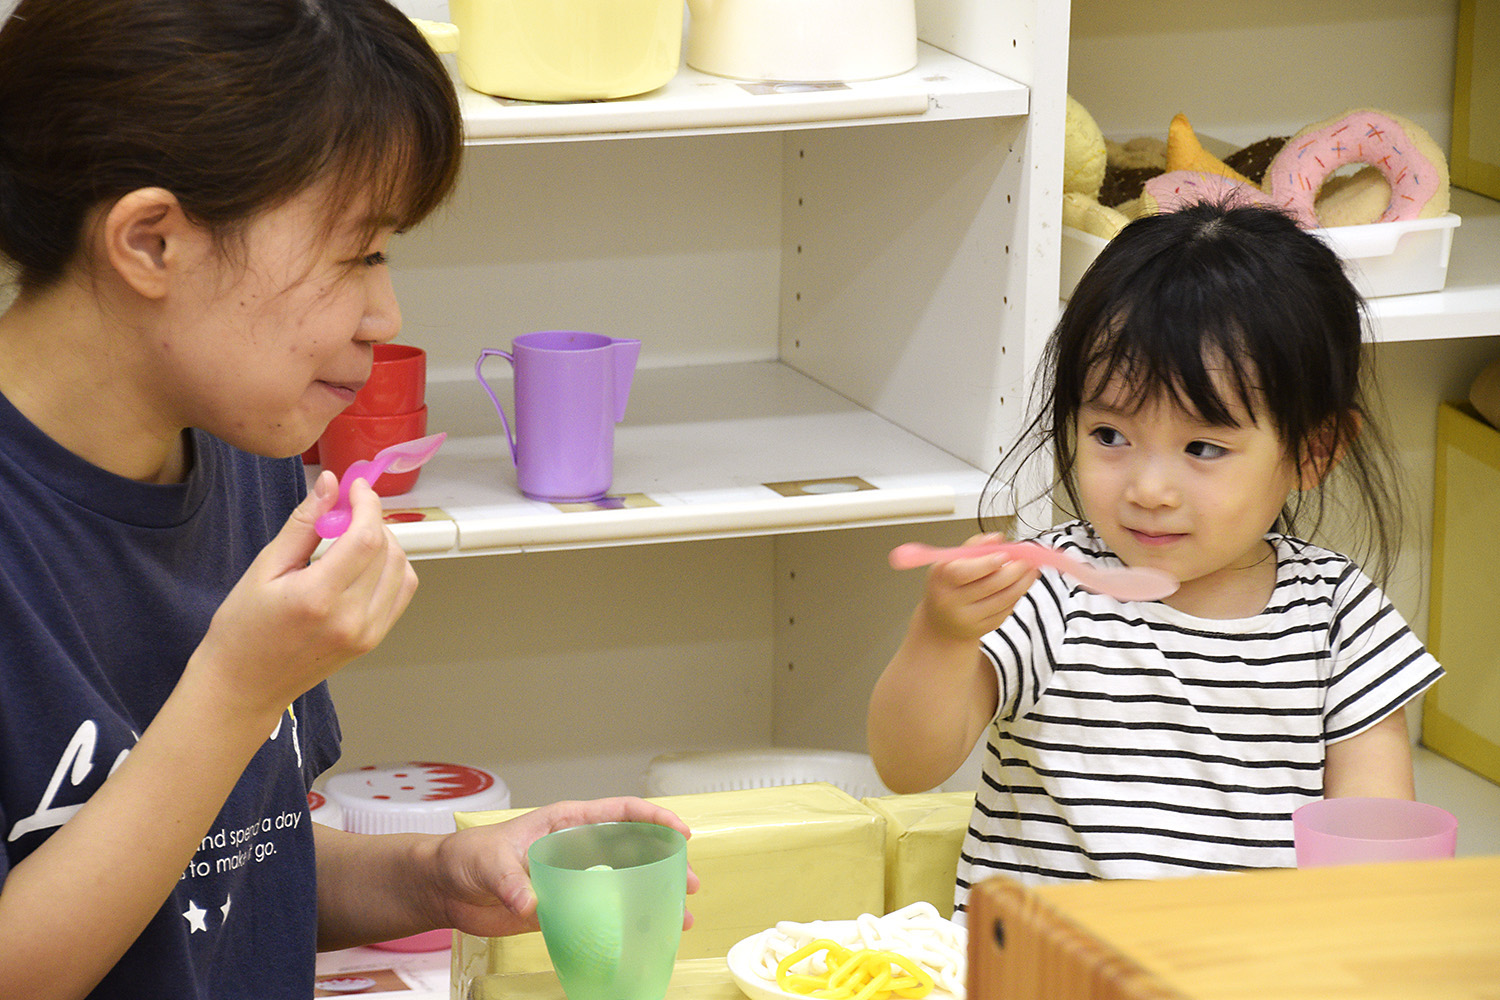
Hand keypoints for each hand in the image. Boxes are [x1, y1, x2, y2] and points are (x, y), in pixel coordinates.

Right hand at [186, 469, 417, 721]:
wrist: (245, 685)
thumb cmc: (243, 629)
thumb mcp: (264, 567)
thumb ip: (303, 523)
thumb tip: (331, 483)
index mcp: (318, 598)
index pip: (366, 538)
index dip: (367, 504)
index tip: (356, 487)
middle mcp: (351, 618)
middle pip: (387, 550)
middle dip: (372, 519)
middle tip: (345, 510)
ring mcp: (367, 633)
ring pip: (400, 568)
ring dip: (384, 542)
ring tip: (350, 537)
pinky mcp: (373, 640)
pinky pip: (401, 592)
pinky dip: (391, 568)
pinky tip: (363, 562)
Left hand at [424, 798, 699, 938]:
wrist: (445, 888)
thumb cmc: (467, 857)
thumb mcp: (490, 862)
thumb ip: (513, 881)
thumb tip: (532, 903)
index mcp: (565, 823)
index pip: (619, 813)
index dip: (653, 818)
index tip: (680, 832)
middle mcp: (576, 848)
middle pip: (632, 849)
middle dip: (665, 863)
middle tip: (690, 883)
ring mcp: (572, 878)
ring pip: (623, 883)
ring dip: (652, 896)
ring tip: (680, 916)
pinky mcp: (561, 907)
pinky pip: (600, 914)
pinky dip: (623, 923)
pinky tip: (642, 936)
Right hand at [916, 532, 1037, 642]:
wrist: (941, 623)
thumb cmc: (948, 586)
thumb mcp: (950, 562)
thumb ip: (975, 547)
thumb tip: (997, 537)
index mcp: (943, 580)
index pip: (964, 572)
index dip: (987, 563)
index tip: (1006, 554)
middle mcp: (952, 601)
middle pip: (990, 586)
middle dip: (1014, 571)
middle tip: (1027, 560)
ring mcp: (967, 618)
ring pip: (1003, 600)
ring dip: (1023, 583)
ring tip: (1032, 571)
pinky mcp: (982, 629)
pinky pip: (1005, 611)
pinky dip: (1016, 596)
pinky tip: (1021, 586)